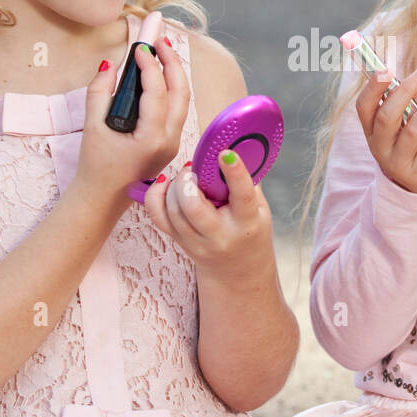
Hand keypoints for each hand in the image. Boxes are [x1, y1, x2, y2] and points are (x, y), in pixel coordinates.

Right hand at [75, 36, 190, 216]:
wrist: (103, 199)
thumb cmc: (95, 166)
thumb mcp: (92, 127)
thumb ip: (98, 93)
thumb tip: (108, 65)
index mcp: (152, 138)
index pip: (158, 92)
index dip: (150, 66)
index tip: (139, 47)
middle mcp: (170, 140)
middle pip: (181, 92)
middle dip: (172, 62)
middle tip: (159, 39)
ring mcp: (174, 142)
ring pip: (183, 100)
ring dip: (174, 73)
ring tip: (161, 51)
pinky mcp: (171, 142)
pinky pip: (176, 109)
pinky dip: (170, 88)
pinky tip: (159, 73)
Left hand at [144, 149, 274, 279]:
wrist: (238, 271)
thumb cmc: (250, 231)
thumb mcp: (259, 208)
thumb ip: (247, 180)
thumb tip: (235, 145)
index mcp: (246, 223)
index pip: (241, 196)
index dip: (234, 172)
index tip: (225, 153)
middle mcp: (219, 235)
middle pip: (193, 207)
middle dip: (188, 181)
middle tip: (193, 170)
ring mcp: (196, 242)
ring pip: (173, 211)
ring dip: (173, 186)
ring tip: (186, 178)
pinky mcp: (179, 242)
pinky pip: (158, 218)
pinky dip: (156, 197)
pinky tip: (164, 185)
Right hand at [355, 68, 416, 193]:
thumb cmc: (413, 142)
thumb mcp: (403, 122)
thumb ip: (403, 101)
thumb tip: (413, 72)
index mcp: (372, 130)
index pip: (364, 107)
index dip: (372, 87)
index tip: (386, 69)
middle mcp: (379, 147)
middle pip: (386, 117)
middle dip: (405, 92)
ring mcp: (396, 162)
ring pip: (413, 131)